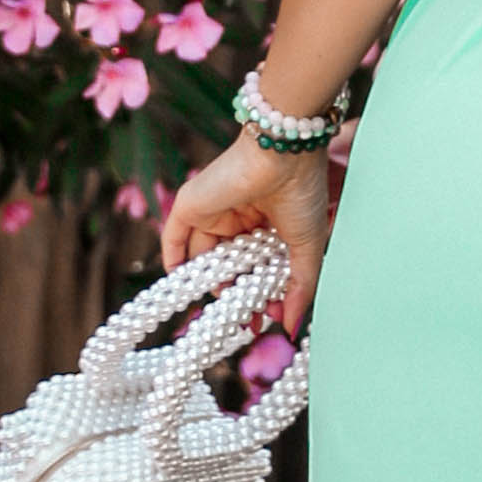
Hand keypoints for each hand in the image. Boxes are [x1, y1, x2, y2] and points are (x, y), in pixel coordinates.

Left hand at [161, 130, 336, 330]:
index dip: (260, 294)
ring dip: (213, 286)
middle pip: (229, 266)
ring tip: (230, 308)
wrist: (284, 153)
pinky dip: (175, 261)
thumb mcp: (306, 246)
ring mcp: (213, 211)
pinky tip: (182, 284)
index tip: (267, 318)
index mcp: (266, 222)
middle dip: (238, 296)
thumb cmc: (302, 192)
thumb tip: (290, 327)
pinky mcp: (191, 204)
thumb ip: (299, 287)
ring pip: (205, 258)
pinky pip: (175, 238)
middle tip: (249, 321)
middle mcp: (238, 217)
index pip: (255, 266)